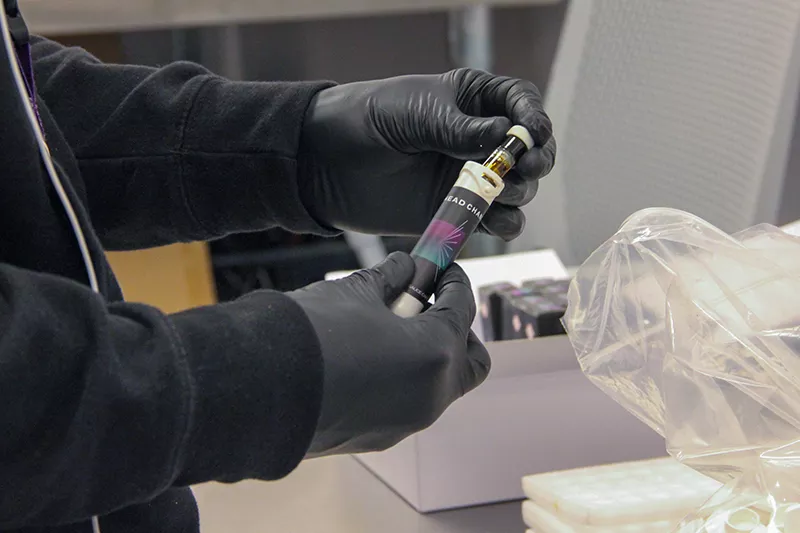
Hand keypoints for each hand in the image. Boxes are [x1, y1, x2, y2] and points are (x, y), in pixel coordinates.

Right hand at [288, 252, 489, 456]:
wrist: (258, 390)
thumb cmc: (311, 336)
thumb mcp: (355, 293)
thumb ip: (390, 278)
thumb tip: (406, 268)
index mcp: (435, 354)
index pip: (462, 308)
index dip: (454, 281)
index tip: (442, 269)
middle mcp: (431, 395)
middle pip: (469, 359)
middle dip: (455, 329)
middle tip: (427, 304)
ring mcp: (407, 422)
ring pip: (438, 385)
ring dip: (427, 354)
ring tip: (388, 328)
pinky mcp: (380, 437)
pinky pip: (408, 402)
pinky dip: (404, 378)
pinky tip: (369, 357)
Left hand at [299, 68, 555, 240]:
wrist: (327, 164)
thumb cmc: (368, 120)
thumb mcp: (415, 113)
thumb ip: (460, 128)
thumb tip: (505, 135)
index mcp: (471, 101)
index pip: (520, 103)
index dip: (533, 116)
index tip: (531, 132)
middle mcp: (478, 139)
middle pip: (530, 150)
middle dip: (536, 158)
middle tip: (525, 166)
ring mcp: (470, 178)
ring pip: (520, 189)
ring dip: (521, 192)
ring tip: (501, 192)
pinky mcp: (458, 213)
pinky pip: (496, 221)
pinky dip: (503, 223)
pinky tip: (492, 220)